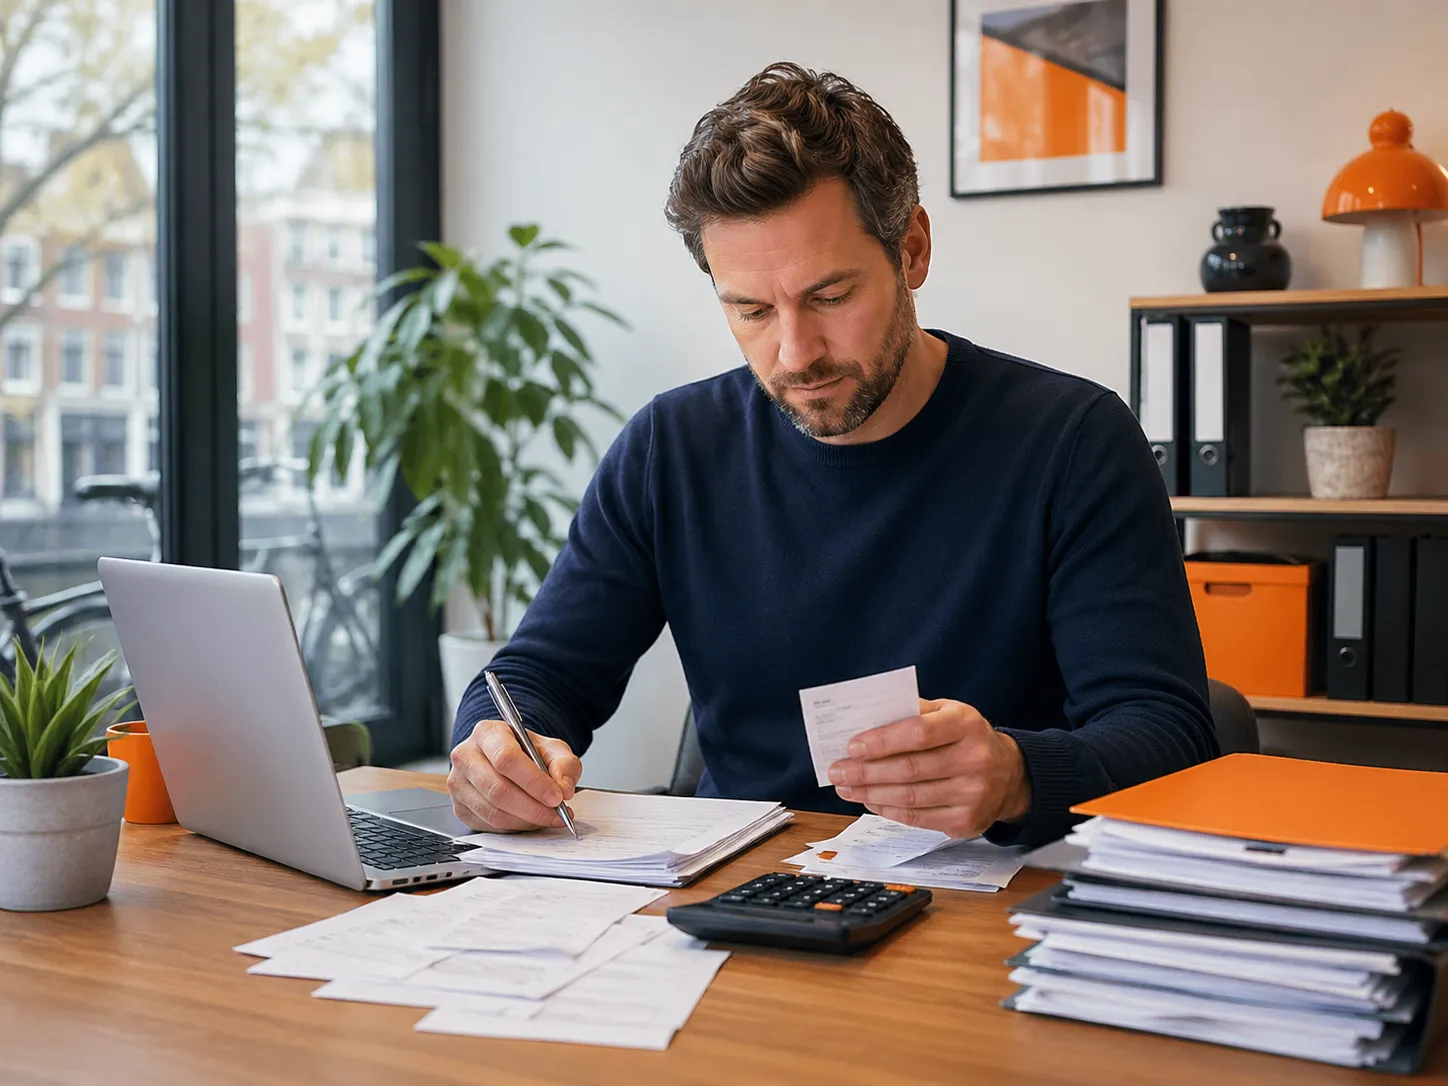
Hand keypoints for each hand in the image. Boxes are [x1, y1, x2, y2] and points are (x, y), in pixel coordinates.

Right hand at [448, 719, 581, 832]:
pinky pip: (488, 825)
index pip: (506, 759)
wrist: (508, 759)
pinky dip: (514, 827)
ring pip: (492, 812)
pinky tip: (529, 820)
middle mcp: (466, 756)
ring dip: (525, 821)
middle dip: (533, 808)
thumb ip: (564, 765)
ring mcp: (459, 783)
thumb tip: (563, 789)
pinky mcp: (459, 807)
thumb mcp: (552, 749)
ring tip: (547, 818)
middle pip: (497, 789)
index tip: (556, 797)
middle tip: (556, 814)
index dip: (533, 782)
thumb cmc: (527, 752)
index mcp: (488, 733)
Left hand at [827, 698, 1030, 837]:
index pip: (918, 733)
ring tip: (846, 786)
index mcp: (967, 724)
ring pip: (909, 797)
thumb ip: (912, 712)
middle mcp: (975, 760)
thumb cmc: (967, 738)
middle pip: (909, 769)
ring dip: (870, 793)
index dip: (882, 741)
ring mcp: (973, 794)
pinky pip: (917, 818)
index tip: (852, 746)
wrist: (1009, 774)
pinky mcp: (966, 822)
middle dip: (866, 771)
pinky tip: (870, 800)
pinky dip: (887, 809)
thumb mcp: (948, 712)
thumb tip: (867, 722)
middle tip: (838, 770)